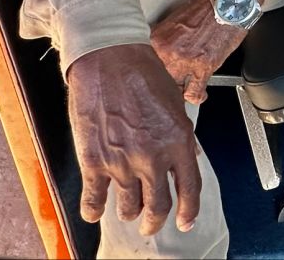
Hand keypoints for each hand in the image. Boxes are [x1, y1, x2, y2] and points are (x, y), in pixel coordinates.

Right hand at [66, 43, 202, 235]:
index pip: (190, 189)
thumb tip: (188, 158)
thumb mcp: (175, 104)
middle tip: (151, 224)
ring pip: (128, 207)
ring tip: (127, 211)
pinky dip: (94, 211)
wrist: (109, 59)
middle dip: (155, 221)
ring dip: (129, 213)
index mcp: (178, 141)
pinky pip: (93, 199)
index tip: (185, 222)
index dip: (188, 211)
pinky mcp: (94, 160)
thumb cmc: (142, 73)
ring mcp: (122, 161)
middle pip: (159, 206)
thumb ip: (181, 136)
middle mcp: (153, 156)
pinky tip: (95, 212)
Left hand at [150, 0, 259, 103]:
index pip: (142, 67)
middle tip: (164, 89)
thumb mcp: (174, 22)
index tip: (147, 80)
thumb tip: (155, 57)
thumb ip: (162, 42)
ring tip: (180, 92)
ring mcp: (185, 60)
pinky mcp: (204, 67)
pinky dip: (196, 96)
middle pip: (156, 80)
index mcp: (157, 39)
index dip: (147, 76)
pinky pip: (194, 92)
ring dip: (177, 92)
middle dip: (161, 86)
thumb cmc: (205, 8)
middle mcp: (167, 51)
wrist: (230, 1)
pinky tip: (198, 95)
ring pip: (173, 89)